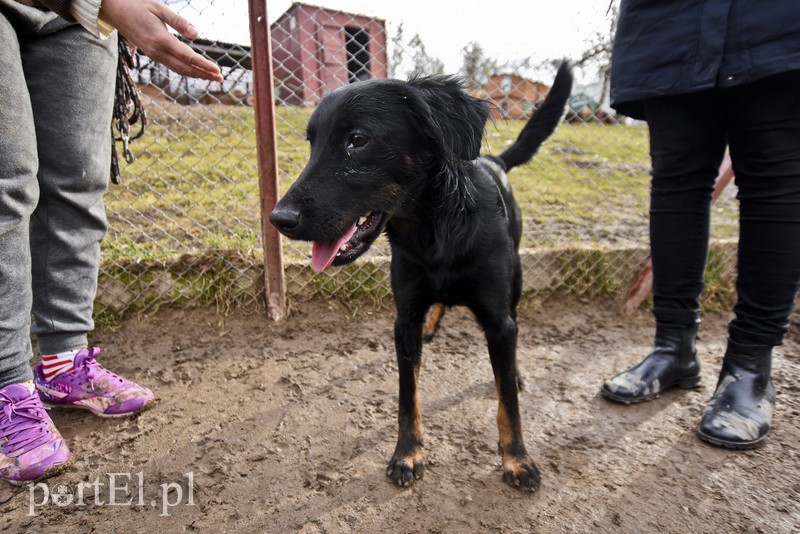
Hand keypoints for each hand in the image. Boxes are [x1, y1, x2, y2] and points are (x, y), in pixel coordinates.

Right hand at [99, 0, 222, 81]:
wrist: (114, 10)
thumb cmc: (137, 5)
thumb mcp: (160, 8)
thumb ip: (179, 22)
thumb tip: (196, 34)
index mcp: (161, 40)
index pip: (188, 57)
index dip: (204, 65)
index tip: (217, 71)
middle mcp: (158, 51)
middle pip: (185, 68)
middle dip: (204, 74)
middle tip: (220, 78)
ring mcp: (154, 55)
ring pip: (179, 69)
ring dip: (196, 74)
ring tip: (212, 76)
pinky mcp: (153, 54)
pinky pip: (172, 66)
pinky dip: (186, 70)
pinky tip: (196, 70)